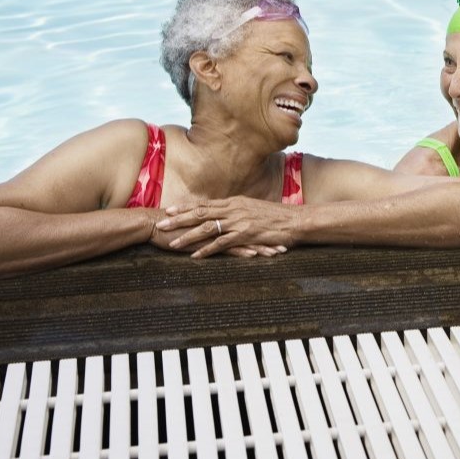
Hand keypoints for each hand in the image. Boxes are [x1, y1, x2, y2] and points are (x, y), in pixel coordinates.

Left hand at [154, 196, 293, 257]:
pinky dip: (207, 249)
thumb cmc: (279, 217)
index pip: (205, 204)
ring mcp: (240, 222)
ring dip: (188, 235)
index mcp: (235, 202)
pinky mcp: (246, 234)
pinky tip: (195, 256)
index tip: (170, 209)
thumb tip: (229, 215)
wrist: (298, 220)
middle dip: (179, 218)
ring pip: (207, 227)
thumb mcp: (256, 209)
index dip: (186, 207)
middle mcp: (234, 209)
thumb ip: (240, 211)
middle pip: (201, 213)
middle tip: (161, 222)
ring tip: (172, 242)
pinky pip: (222, 243)